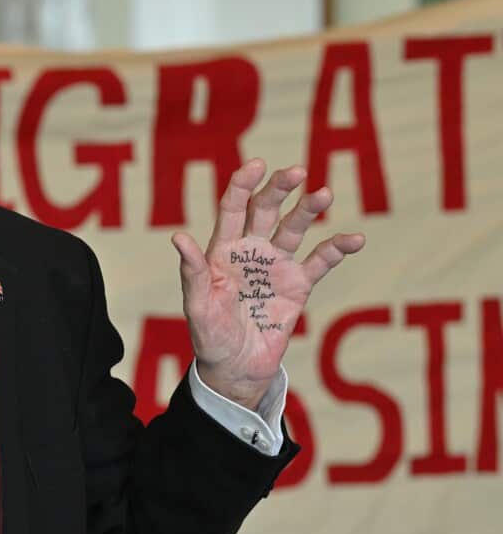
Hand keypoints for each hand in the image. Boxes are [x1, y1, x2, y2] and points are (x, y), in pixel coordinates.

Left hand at [171, 160, 364, 410]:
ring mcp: (276, 265)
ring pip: (295, 228)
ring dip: (309, 209)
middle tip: (295, 172)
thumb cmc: (209, 335)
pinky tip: (354, 238)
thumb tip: (178, 237)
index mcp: (222, 249)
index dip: (242, 185)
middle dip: (279, 189)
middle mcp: (251, 250)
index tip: (256, 165)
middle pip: (266, 210)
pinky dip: (337, 249)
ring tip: (324, 193)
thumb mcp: (197, 305)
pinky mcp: (298, 285)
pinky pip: (321, 261)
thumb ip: (192, 271)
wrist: (236, 368)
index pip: (233, 208)